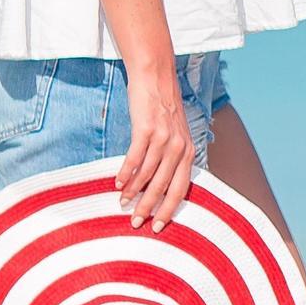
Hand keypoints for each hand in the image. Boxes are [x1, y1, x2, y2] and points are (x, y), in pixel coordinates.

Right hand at [116, 63, 194, 229]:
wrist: (156, 78)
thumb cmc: (163, 109)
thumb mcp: (176, 135)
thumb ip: (172, 158)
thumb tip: (158, 185)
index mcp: (188, 152)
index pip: (181, 188)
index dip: (169, 209)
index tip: (158, 226)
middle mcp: (179, 147)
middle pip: (164, 186)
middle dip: (150, 207)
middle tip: (136, 223)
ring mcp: (163, 138)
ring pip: (147, 174)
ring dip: (133, 192)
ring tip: (122, 203)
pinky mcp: (146, 129)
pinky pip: (134, 158)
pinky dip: (125, 173)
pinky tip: (117, 183)